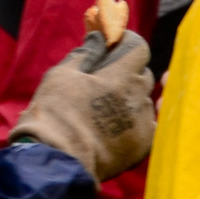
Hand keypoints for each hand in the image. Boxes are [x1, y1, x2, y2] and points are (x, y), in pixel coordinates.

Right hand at [11, 29, 153, 182]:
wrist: (57, 160)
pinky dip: (133, 123)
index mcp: (120, 76)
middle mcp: (137, 98)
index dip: (127, 44)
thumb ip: (86, 53)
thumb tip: (99, 38)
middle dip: (128, 73)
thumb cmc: (54, 113)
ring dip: (130, 100)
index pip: (139, 48)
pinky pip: (145, 126)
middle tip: (105, 80)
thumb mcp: (62, 75)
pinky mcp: (142, 146)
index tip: (114, 47)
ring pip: (143, 102)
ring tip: (105, 109)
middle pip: (143, 75)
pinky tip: (114, 129)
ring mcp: (142, 123)